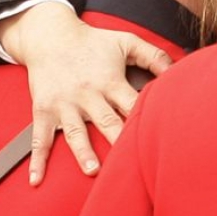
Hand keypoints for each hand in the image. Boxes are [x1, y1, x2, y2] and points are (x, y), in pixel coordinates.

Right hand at [0, 2, 171, 185]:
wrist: (51, 36)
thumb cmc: (94, 41)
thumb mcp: (127, 41)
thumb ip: (154, 56)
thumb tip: (179, 71)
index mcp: (110, 81)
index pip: (132, 103)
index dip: (145, 118)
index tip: (157, 133)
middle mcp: (88, 94)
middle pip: (107, 121)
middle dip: (119, 140)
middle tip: (131, 160)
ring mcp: (65, 104)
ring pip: (76, 132)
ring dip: (84, 152)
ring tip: (93, 171)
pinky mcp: (44, 110)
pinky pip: (40, 138)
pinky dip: (38, 159)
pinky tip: (37, 179)